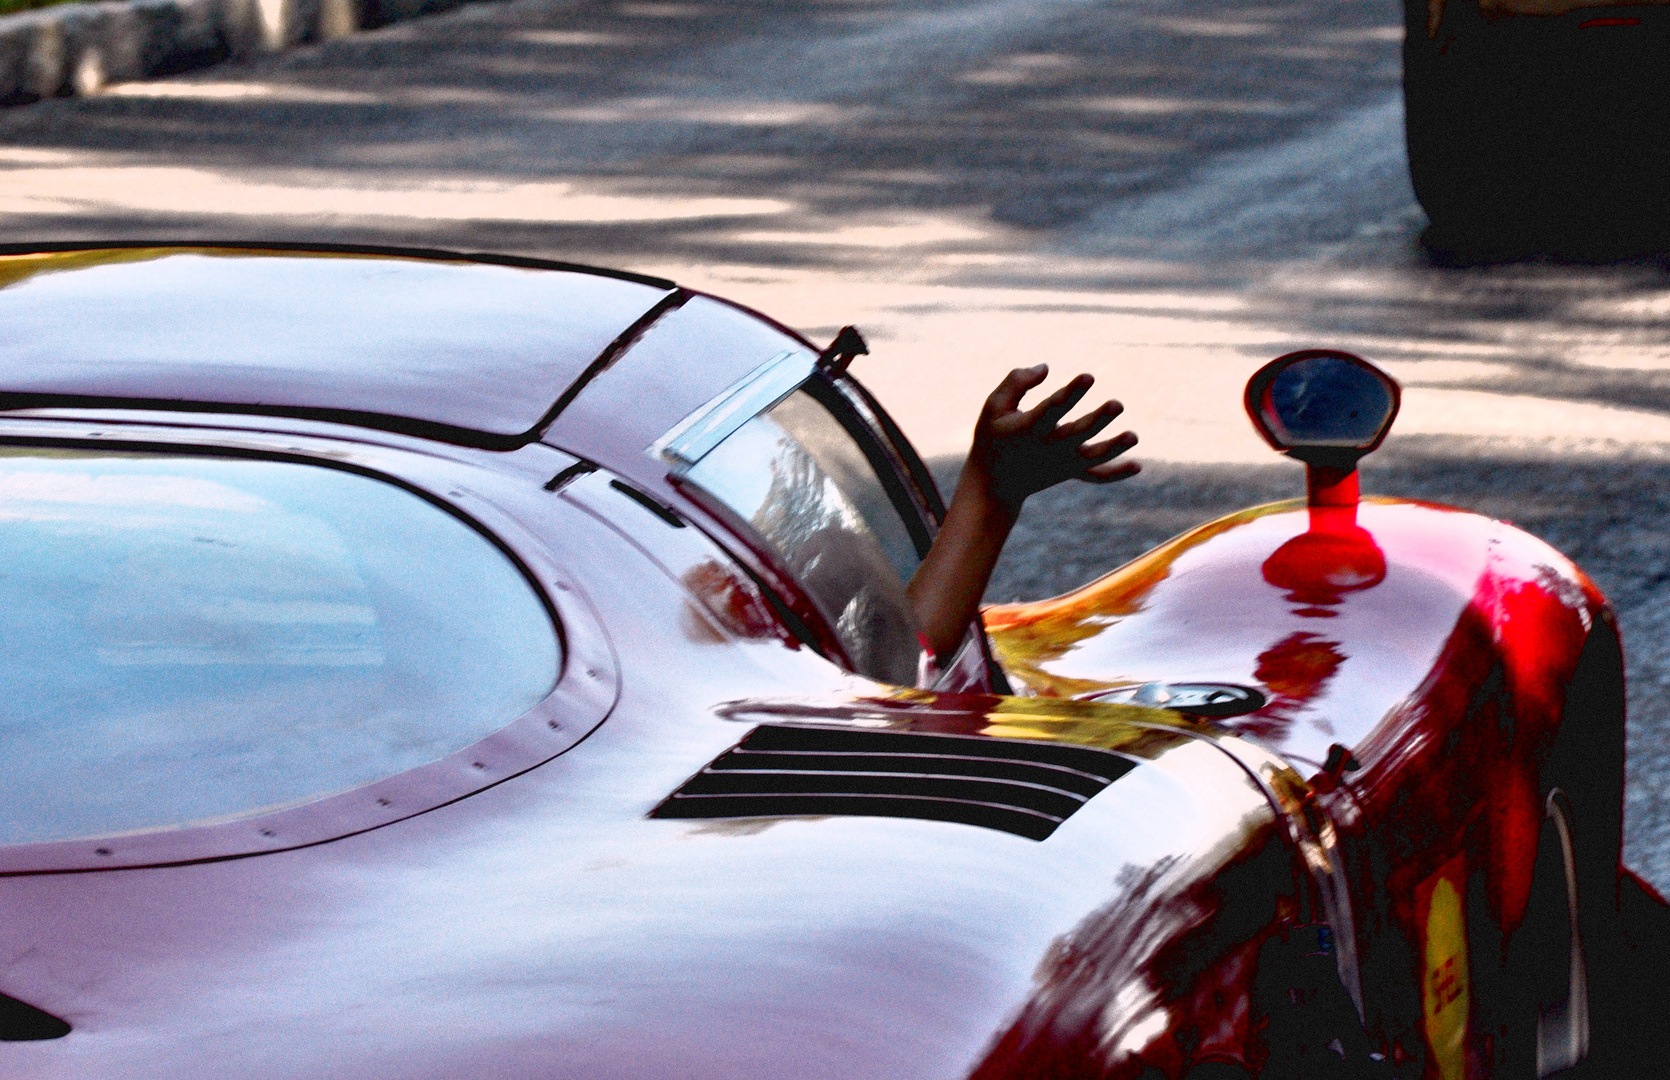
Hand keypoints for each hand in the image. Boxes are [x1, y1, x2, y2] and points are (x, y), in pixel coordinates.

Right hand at [969, 364, 1138, 512]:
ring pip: (1090, 458)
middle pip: (1076, 434)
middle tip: (1118, 404)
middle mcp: (1046, 448)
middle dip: (1098, 421)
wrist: (993, 484)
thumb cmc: (993, 436)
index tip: (1089, 377)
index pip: (1051, 409)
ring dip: (1113, 448)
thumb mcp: (992, 406)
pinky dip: (1114, 473)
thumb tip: (1046, 367)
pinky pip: (1094, 475)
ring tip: (1134, 436)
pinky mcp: (1069, 471)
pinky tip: (1137, 466)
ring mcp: (1060, 463)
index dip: (1070, 393)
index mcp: (1026, 430)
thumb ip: (1016, 382)